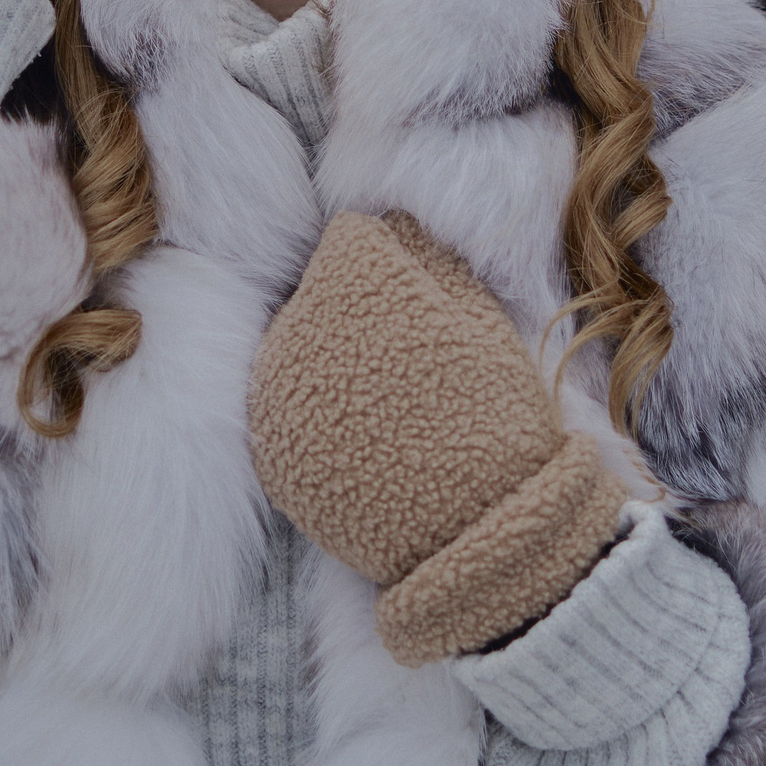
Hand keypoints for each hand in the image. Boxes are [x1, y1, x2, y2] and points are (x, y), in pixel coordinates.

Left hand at [247, 211, 628, 665]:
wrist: (477, 538)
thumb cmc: (497, 420)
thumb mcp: (485, 320)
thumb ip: (432, 260)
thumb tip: (398, 227)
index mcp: (353, 281)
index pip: (352, 237)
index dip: (392, 262)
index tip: (422, 301)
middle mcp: (297, 327)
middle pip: (318, 291)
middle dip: (356, 310)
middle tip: (409, 359)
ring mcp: (275, 394)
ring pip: (297, 346)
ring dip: (331, 361)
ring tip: (389, 406)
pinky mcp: (268, 451)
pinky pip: (288, 406)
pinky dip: (319, 415)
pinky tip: (367, 442)